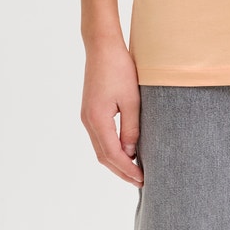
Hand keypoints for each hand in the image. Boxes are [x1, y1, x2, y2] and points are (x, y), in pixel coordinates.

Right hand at [80, 38, 143, 185]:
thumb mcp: (132, 101)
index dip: (127, 170)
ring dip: (116, 162)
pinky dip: (112, 150)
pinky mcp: (90, 111)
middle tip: (141, 182)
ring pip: (100, 149)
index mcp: (98, 120)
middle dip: (121, 171)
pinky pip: (100, 138)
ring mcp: (87, 117)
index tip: (142, 180)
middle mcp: (88, 121)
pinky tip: (125, 152)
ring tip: (134, 172)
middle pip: (103, 156)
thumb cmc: (120, 69)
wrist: (102, 47)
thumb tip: (131, 154)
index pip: (113, 154)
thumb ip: (131, 129)